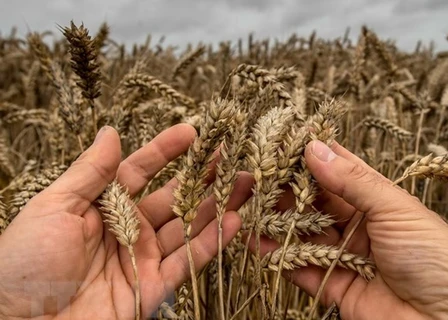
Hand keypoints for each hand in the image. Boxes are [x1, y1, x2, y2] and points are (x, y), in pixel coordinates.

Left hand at [0, 125, 251, 318]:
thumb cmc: (24, 262)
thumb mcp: (53, 206)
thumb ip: (90, 172)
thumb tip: (111, 131)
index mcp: (102, 206)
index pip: (140, 171)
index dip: (166, 151)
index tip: (193, 132)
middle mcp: (127, 229)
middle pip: (173, 198)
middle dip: (204, 177)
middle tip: (234, 156)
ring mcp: (142, 258)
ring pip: (188, 227)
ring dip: (218, 205)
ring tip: (247, 183)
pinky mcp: (152, 289)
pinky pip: (187, 262)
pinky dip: (212, 242)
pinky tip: (233, 220)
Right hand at [254, 140, 447, 319]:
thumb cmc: (435, 255)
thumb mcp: (395, 208)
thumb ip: (351, 180)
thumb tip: (313, 148)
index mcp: (375, 200)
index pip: (335, 171)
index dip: (309, 157)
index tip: (279, 144)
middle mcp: (356, 225)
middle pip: (312, 203)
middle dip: (284, 190)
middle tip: (253, 176)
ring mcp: (344, 255)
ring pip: (302, 234)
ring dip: (275, 222)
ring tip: (246, 206)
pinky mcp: (334, 287)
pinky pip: (300, 269)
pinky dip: (278, 256)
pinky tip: (256, 242)